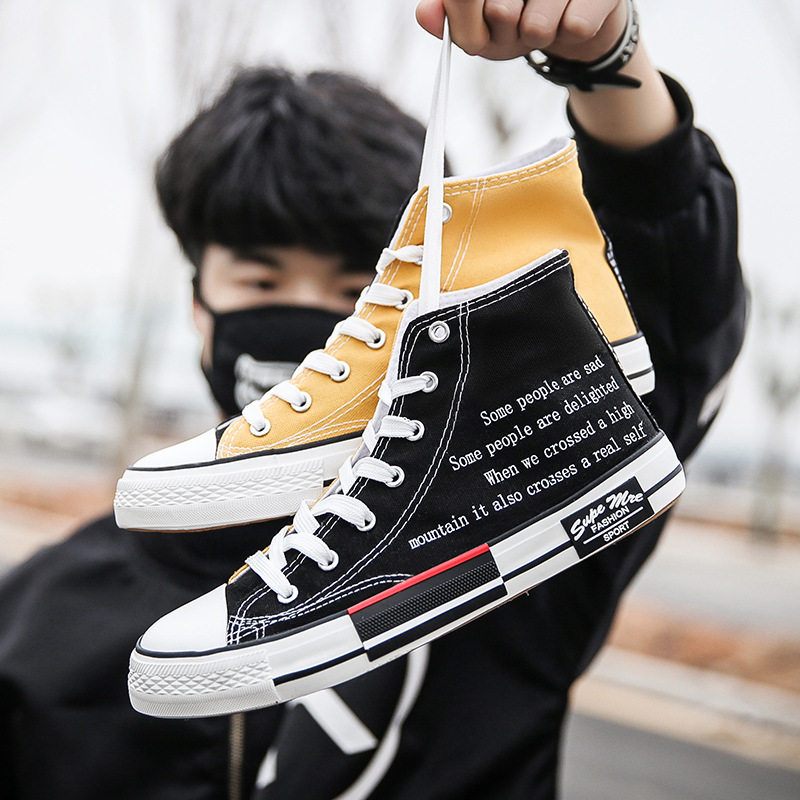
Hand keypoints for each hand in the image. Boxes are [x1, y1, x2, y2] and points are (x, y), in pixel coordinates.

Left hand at [416, 0, 627, 62]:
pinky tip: (570, 14)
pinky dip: (570, 33)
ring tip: (544, 16)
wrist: (578, 12)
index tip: (480, 26)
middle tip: (517, 18)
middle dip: (504, 31)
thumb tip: (426, 13)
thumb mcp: (481, 25)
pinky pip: (575, 27)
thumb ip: (450, 19)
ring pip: (537, 27)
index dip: (467, 20)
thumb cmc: (520, 15)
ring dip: (538, 35)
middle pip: (500, 12)